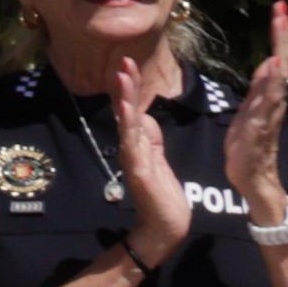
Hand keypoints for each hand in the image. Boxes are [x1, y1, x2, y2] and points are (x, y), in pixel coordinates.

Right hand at [106, 55, 191, 266]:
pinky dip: (129, 127)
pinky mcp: (138, 171)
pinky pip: (133, 145)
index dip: (131, 87)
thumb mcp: (160, 158)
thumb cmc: (163, 194)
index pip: (134, 109)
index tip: (129, 63)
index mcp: (139, 143)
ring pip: (127, 123)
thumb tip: (145, 116)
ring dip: (124, 99)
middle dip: (126, 86)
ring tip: (121, 76)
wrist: (166, 225)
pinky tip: (127, 111)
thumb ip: (152, 138)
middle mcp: (132, 147)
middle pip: (126, 111)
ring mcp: (133, 158)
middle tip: (124, 61)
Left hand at [217, 2, 287, 227]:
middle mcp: (275, 102)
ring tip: (281, 28)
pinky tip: (274, 69)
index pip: (279, 60)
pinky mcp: (259, 130)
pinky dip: (273, 86)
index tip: (280, 7)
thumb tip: (270, 62)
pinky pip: (268, 104)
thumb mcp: (251, 111)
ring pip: (279, 80)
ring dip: (280, 53)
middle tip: (282, 9)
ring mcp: (269, 115)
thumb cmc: (251, 149)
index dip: (280, 35)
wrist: (254, 181)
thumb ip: (260, 88)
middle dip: (283, 35)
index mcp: (270, 97)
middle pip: (284, 63)